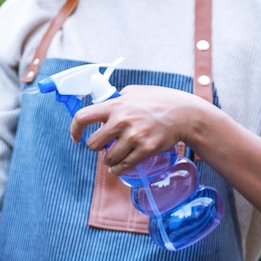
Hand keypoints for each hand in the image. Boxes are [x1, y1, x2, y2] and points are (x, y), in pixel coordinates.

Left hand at [70, 85, 205, 174]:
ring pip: (108, 158)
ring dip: (109, 160)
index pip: (83, 117)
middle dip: (96, 148)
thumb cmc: (160, 101)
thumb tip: (102, 104)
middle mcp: (122, 121)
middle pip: (93, 144)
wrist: (185, 114)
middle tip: (105, 146)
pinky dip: (119, 169)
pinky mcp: (145, 149)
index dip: (75, 129)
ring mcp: (134, 136)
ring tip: (116, 155)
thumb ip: (117, 98)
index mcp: (115, 105)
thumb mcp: (135, 92)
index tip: (76, 137)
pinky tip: (120, 165)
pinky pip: (123, 166)